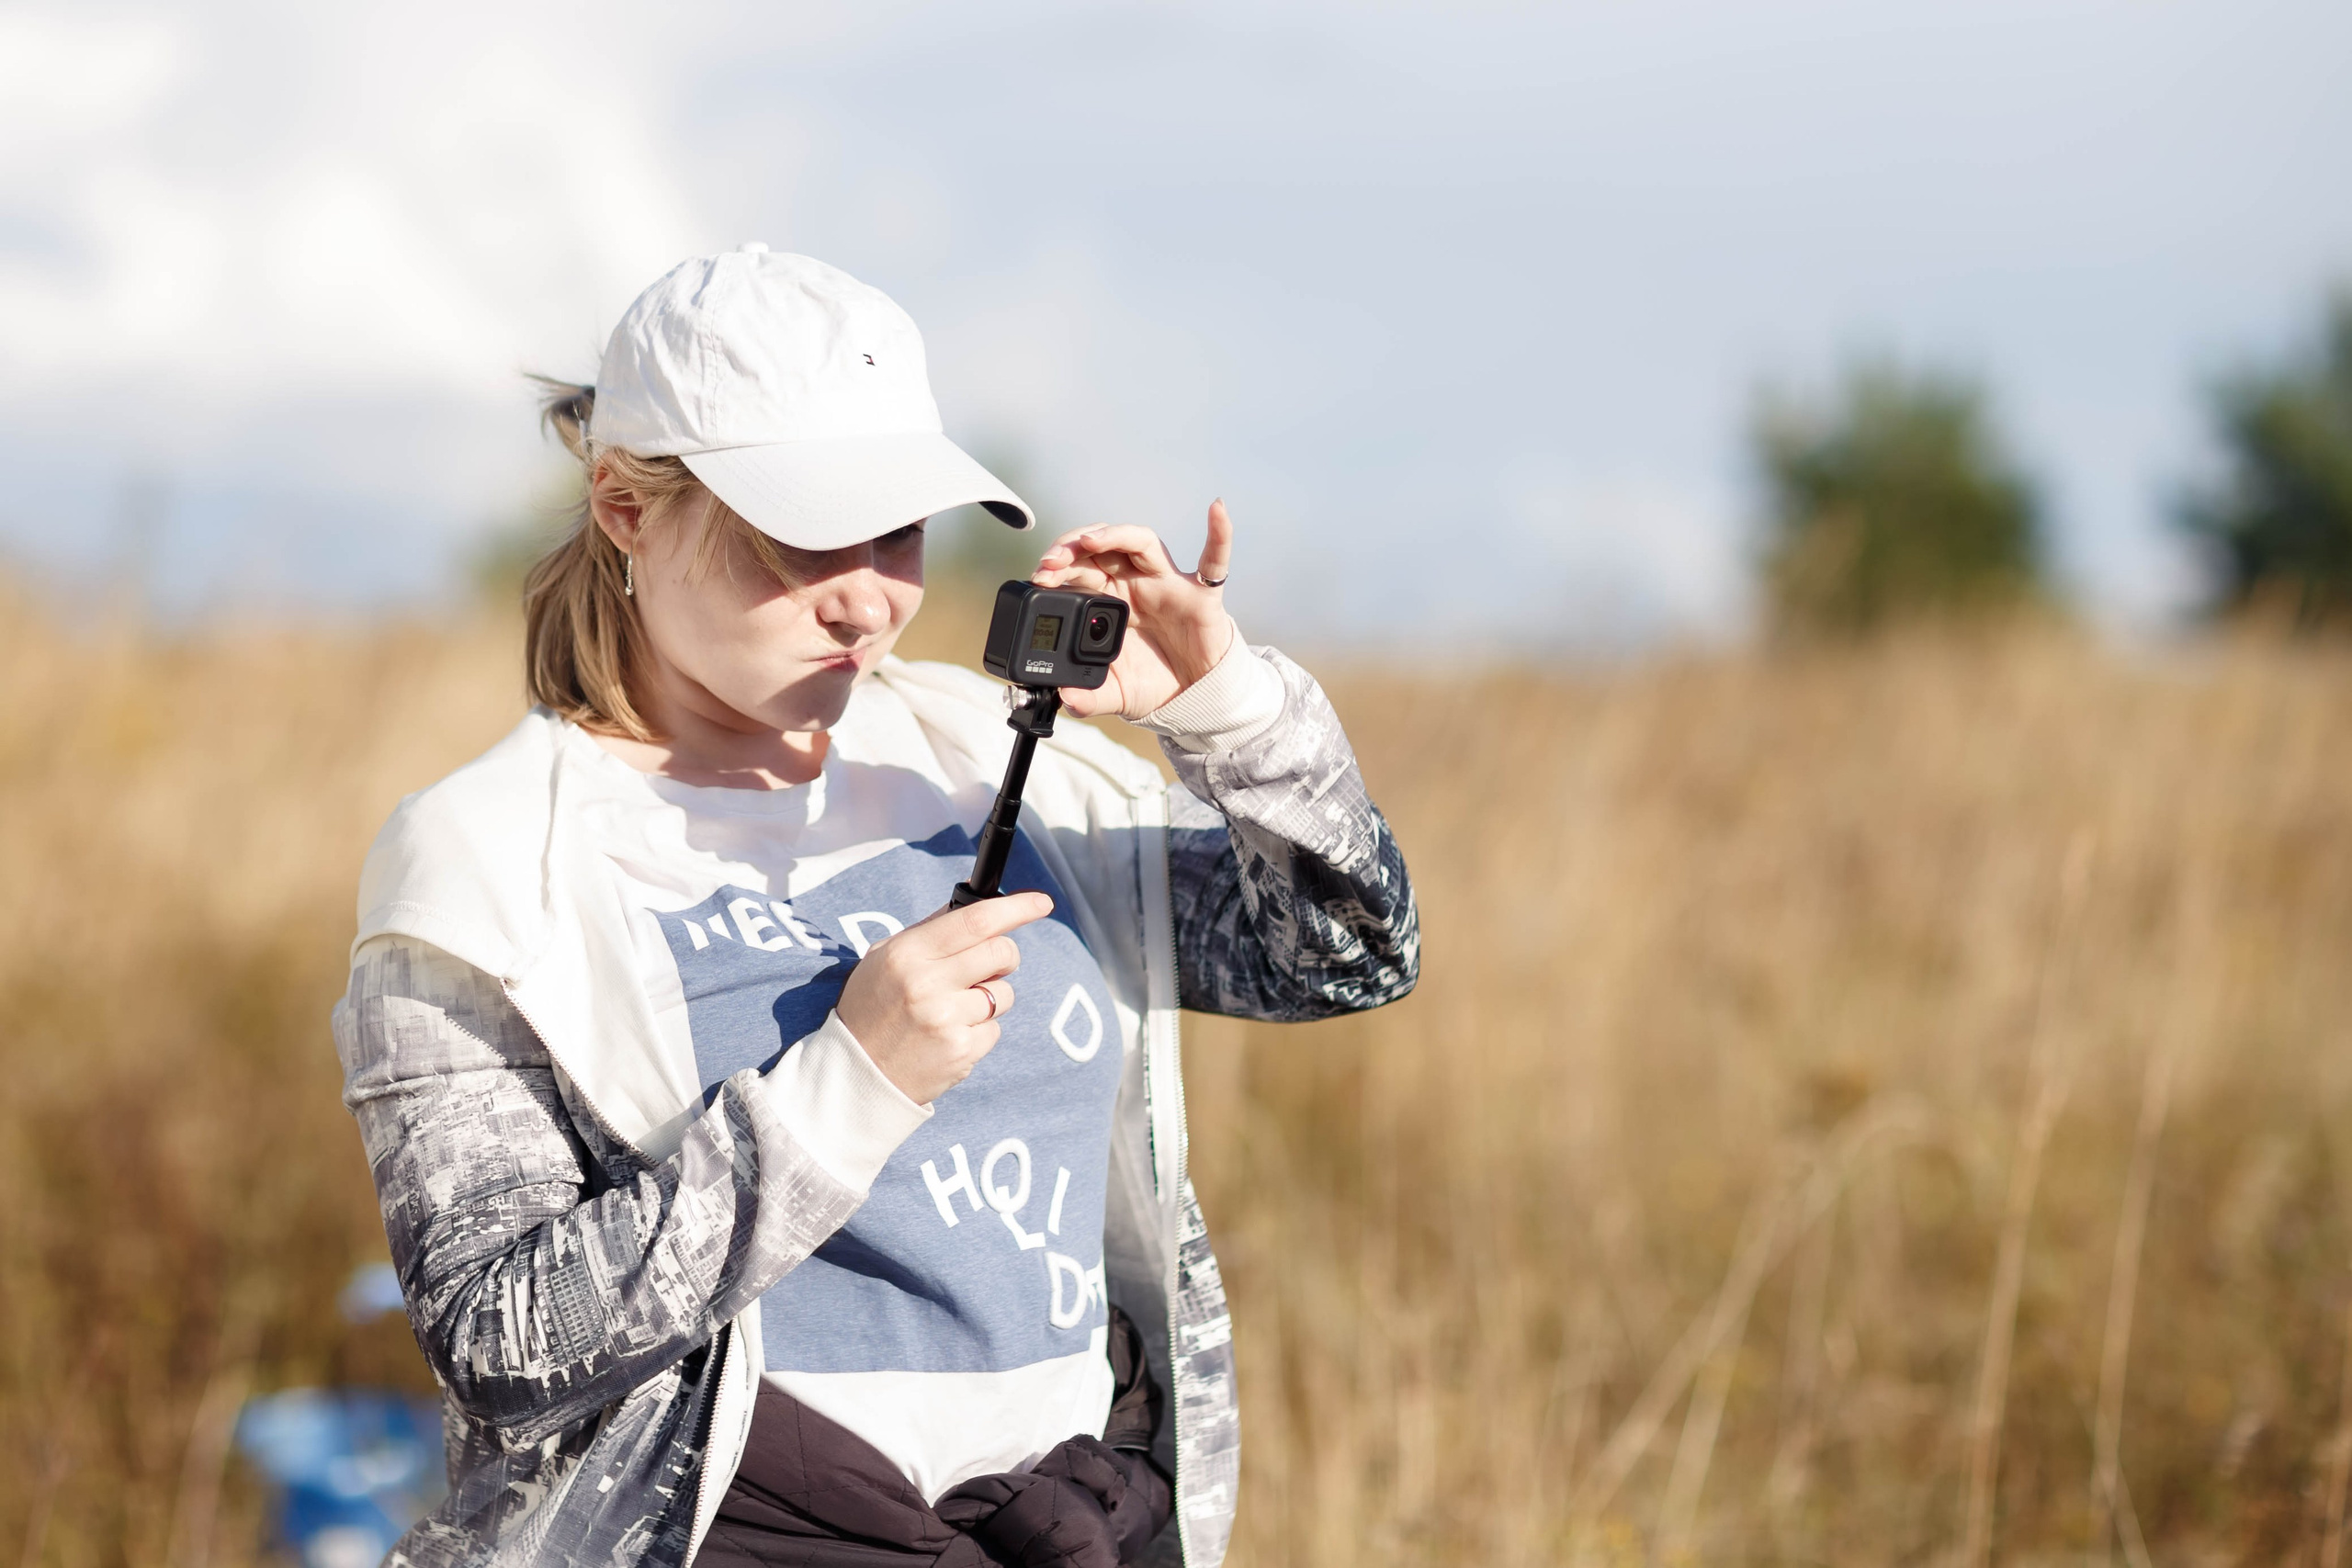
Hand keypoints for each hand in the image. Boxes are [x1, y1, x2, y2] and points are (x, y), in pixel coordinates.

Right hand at [835, 891, 1053, 1103]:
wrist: (855, 1074)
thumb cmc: (871, 1009)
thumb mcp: (883, 959)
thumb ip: (928, 932)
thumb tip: (974, 907)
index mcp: (907, 953)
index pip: (975, 920)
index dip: (1016, 908)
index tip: (1041, 903)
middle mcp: (927, 984)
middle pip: (1001, 953)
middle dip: (1005, 957)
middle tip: (989, 967)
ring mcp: (946, 1020)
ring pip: (1004, 994)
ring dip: (990, 998)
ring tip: (953, 1010)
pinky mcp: (961, 1051)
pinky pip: (994, 1029)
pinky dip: (979, 1031)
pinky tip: (949, 1036)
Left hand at [1029, 499, 1235, 720]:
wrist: (1195, 694)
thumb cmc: (1156, 682)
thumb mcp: (1115, 694)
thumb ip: (1089, 699)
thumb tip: (1063, 700)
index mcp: (1110, 599)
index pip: (1078, 569)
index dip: (1057, 568)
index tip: (1038, 577)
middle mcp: (1135, 582)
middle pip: (1101, 548)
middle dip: (1071, 550)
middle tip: (1049, 563)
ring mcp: (1167, 583)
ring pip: (1140, 541)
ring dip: (1112, 535)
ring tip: (1087, 541)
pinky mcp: (1200, 594)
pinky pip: (1214, 561)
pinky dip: (1219, 534)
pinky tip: (1217, 510)